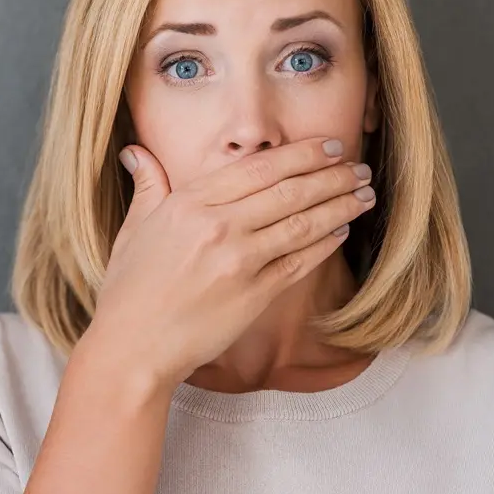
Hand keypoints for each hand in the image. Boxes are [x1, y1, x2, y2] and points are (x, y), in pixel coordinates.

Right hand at [82, 137, 376, 388]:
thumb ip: (148, 186)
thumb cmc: (129, 290)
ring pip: (302, 223)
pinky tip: (341, 231)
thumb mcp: (133, 229)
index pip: (258, 168)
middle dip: (331, 175)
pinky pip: (299, 262)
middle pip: (289, 190)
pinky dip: (325, 244)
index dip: (300, 154)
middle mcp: (218, 226)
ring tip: (364, 194)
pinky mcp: (254, 295)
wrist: (133, 348)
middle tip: (359, 165)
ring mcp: (239, 261)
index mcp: (190, 203)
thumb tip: (136, 152)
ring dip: (339, 205)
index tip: (328, 146)